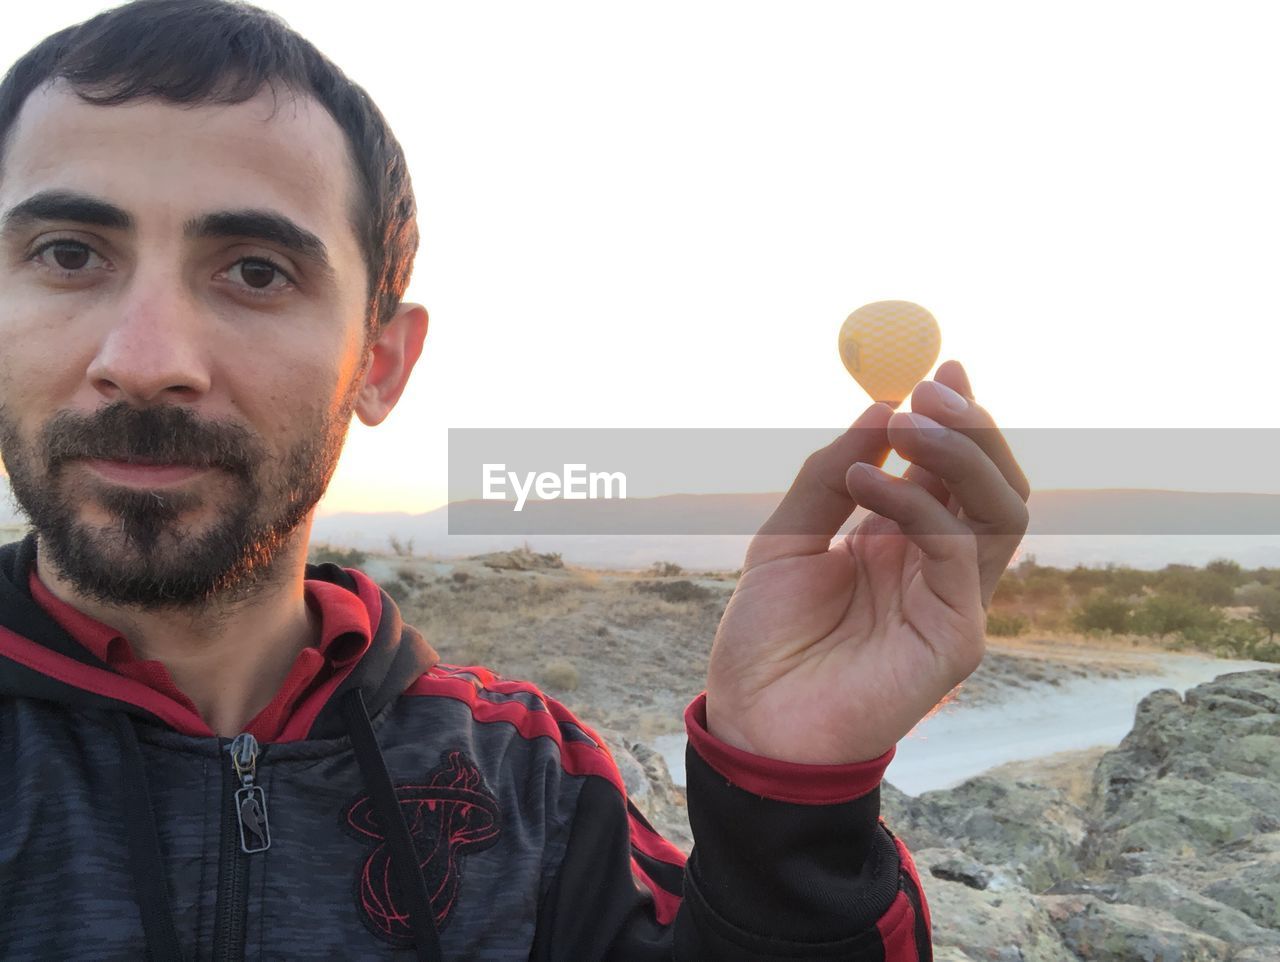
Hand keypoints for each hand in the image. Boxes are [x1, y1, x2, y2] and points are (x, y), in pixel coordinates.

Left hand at [704, 360, 1029, 764]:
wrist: (754, 720)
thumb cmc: (767, 637)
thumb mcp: (787, 536)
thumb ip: (832, 474)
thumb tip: (881, 404)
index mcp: (902, 542)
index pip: (952, 471)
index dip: (956, 419)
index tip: (940, 366)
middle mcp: (937, 567)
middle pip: (993, 484)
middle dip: (972, 427)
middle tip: (935, 385)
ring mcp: (954, 600)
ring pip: (1002, 511)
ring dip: (962, 455)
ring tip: (908, 421)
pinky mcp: (958, 635)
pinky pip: (957, 551)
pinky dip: (918, 503)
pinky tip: (866, 479)